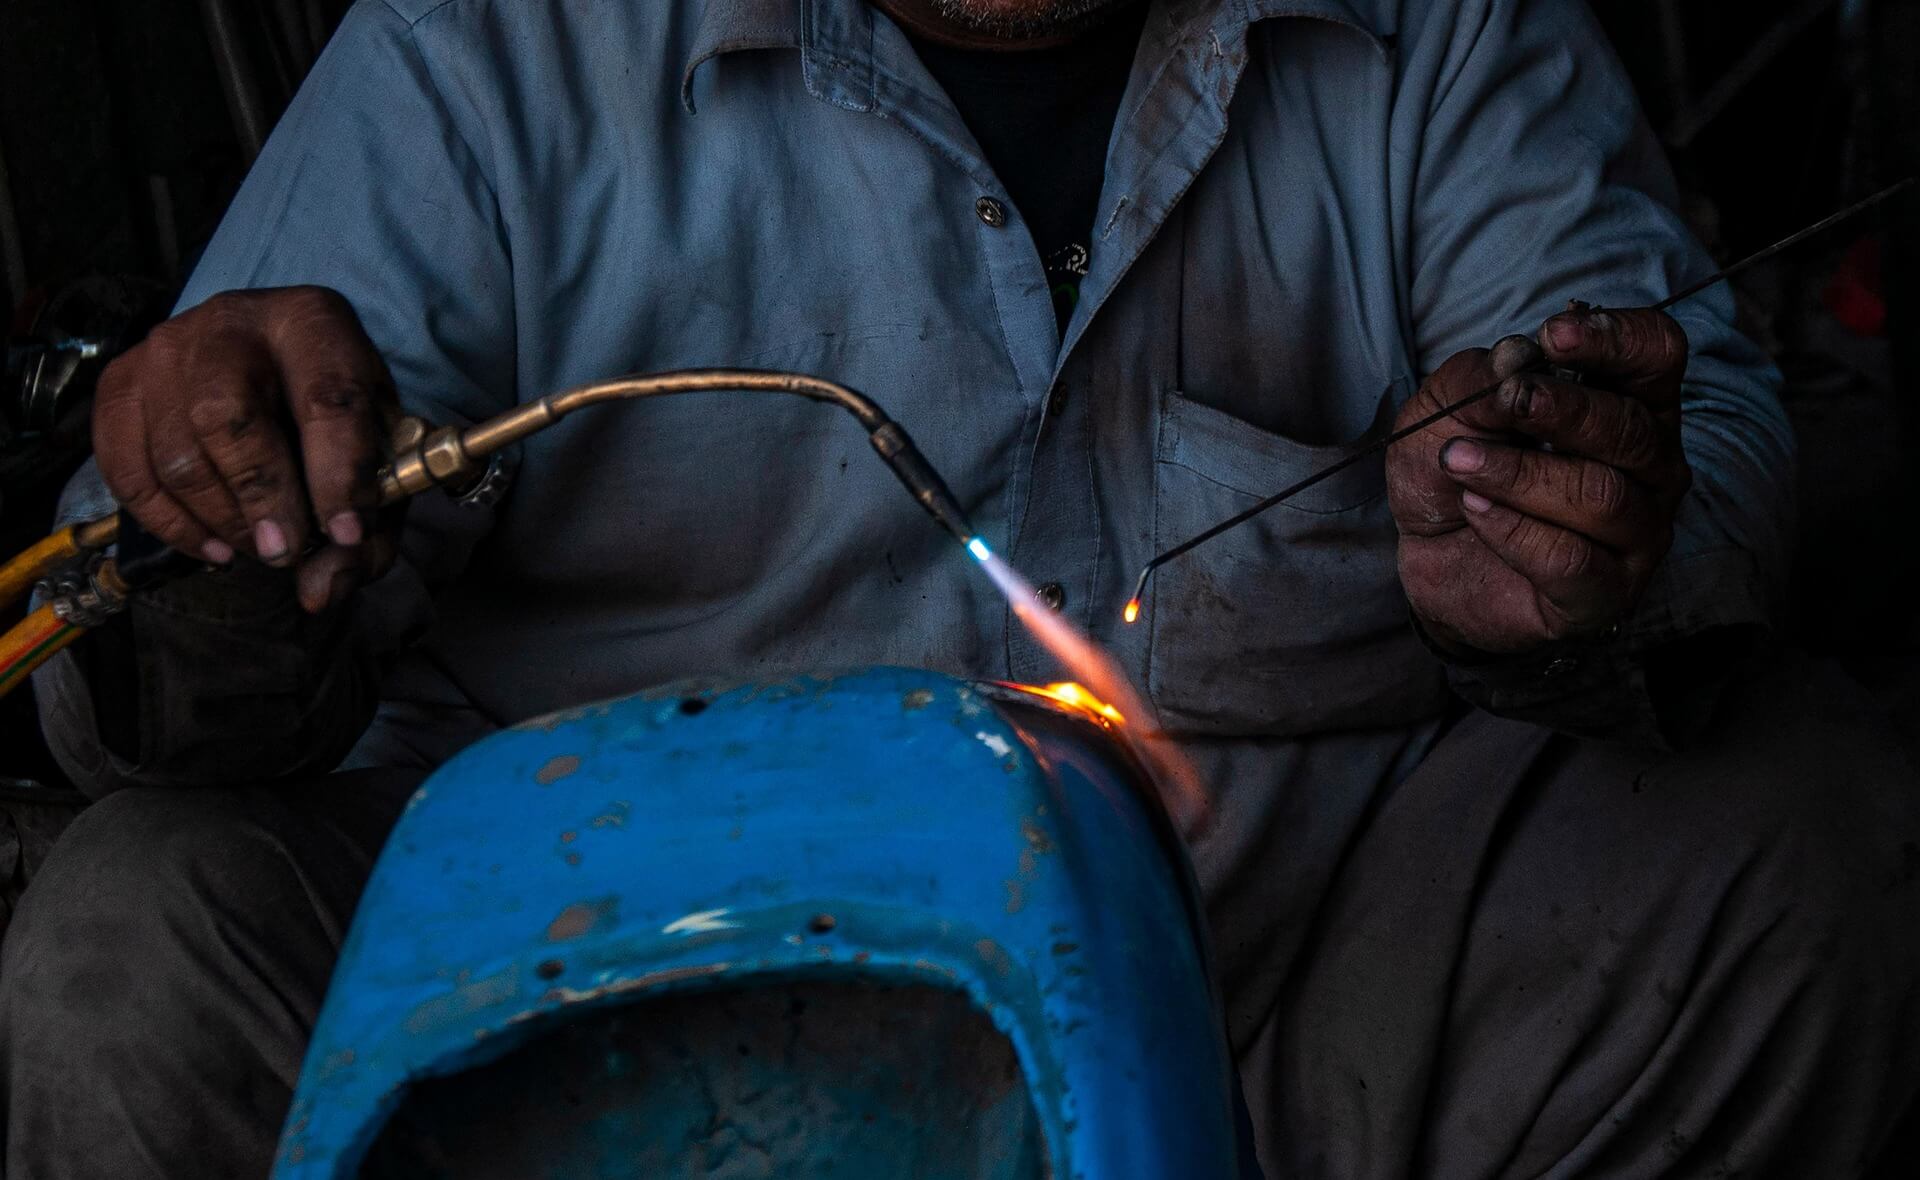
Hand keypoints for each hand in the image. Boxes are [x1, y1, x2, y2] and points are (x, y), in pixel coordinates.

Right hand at [93, 286, 401, 612]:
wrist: (274, 366)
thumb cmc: (331, 418)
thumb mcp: (374, 461)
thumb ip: (367, 531)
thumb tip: (321, 592)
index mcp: (314, 322)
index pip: (327, 399)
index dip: (337, 476)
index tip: (345, 535)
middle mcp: (232, 320)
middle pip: (227, 419)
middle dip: (262, 500)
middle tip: (286, 553)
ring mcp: (166, 347)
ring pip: (177, 452)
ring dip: (221, 520)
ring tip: (260, 548)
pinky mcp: (122, 382)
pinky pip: (127, 469)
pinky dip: (168, 524)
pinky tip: (213, 546)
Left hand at [1387, 306, 1693, 654]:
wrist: (1428, 555)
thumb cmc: (1456, 470)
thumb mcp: (1445, 410)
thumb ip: (1477, 380)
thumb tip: (1516, 357)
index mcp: (1629, 403)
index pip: (1656, 355)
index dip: (1615, 340)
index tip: (1554, 337)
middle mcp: (1650, 466)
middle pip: (1630, 428)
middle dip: (1559, 410)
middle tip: (1503, 403)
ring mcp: (1636, 533)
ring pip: (1600, 496)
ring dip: (1518, 473)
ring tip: (1459, 461)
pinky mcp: (1605, 592)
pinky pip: (1570, 558)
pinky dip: (1512, 529)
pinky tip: (1475, 509)